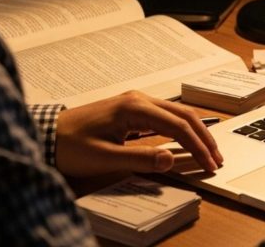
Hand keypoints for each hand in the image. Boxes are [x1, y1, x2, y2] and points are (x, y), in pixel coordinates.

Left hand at [54, 90, 222, 176]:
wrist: (47, 134)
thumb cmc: (71, 145)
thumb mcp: (104, 157)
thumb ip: (140, 158)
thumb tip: (171, 158)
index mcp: (134, 108)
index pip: (177, 126)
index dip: (197, 146)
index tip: (209, 164)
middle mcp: (139, 100)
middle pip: (183, 115)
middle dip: (204, 137)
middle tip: (217, 158)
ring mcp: (136, 103)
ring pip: (176, 114)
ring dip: (195, 132)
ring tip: (208, 151)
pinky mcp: (132, 110)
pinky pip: (164, 117)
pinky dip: (180, 130)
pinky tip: (186, 142)